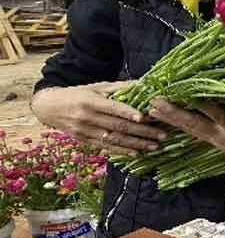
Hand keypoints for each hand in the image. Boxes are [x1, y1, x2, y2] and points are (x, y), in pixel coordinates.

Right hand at [31, 82, 166, 155]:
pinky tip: (137, 153)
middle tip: (161, 135)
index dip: (127, 113)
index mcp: (91, 101)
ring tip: (154, 146)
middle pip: (118, 126)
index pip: (112, 108)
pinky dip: (122, 151)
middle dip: (142, 132)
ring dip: (136, 144)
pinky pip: (106, 147)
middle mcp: (87, 117)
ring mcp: (85, 131)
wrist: (50, 107)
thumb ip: (120, 87)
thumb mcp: (97, 87)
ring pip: (114, 139)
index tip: (143, 118)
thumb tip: (144, 84)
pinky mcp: (84, 141)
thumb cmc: (79, 94)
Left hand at [149, 99, 224, 174]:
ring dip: (172, 118)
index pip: (216, 115)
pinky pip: (196, 130)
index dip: (200, 104)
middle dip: (174, 113)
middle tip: (153, 102)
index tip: (183, 91)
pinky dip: (181, 123)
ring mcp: (218, 140)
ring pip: (191, 128)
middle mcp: (222, 137)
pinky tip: (170, 119)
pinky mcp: (218, 140)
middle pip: (194, 124)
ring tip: (152, 109)